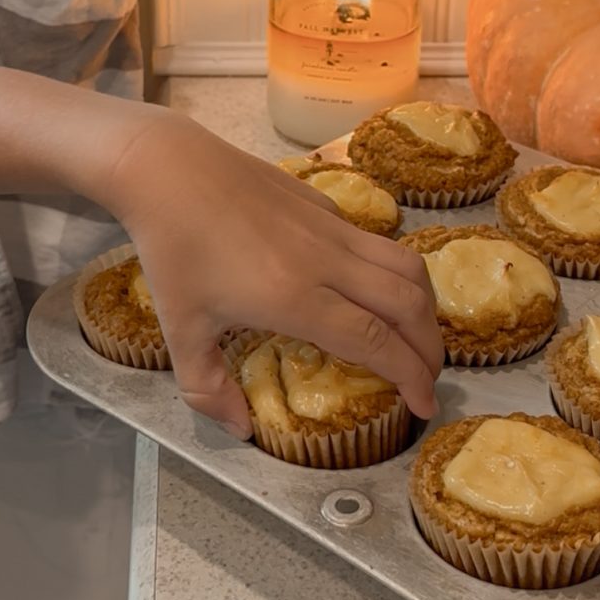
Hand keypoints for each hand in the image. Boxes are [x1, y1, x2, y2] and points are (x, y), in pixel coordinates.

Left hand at [101, 116, 442, 437]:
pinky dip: (394, 273)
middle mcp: (327, 262)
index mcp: (296, 298)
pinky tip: (371, 291)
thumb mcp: (179, 330)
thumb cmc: (172, 252)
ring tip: (417, 335)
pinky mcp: (325, 205)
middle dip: (430, 348)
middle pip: (408, 305)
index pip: (377, 343)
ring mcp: (331, 228)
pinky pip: (377, 243)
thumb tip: (240, 430)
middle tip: (428, 378)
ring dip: (424, 306)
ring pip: (406, 265)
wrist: (168, 169)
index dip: (412, 378)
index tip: (425, 407)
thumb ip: (207, 388)